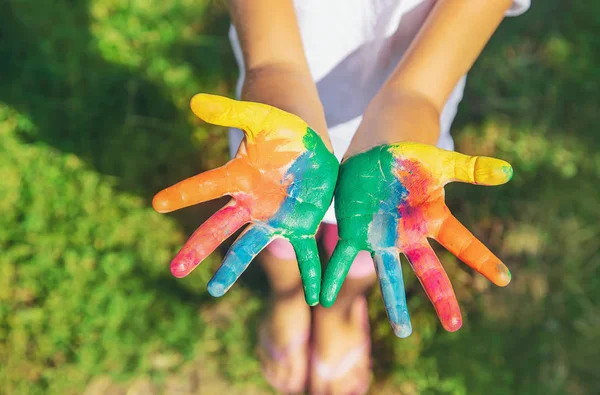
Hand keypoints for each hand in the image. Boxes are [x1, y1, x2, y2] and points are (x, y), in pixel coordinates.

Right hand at [153, 94, 337, 304]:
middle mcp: (250, 203)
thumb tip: (195, 101)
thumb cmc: (281, 127)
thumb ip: (231, 112)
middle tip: (175, 270)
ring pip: (250, 248)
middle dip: (198, 248)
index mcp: (240, 176)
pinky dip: (309, 275)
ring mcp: (273, 217)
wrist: (307, 142)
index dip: (184, 193)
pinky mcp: (299, 225)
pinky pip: (304, 254)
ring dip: (233, 270)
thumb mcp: (260, 116)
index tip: (157, 203)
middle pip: (220, 228)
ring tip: (213, 291)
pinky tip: (312, 297)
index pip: (206, 185)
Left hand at [320, 142, 512, 335]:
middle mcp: (409, 235)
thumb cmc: (410, 159)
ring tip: (403, 332)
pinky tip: (323, 298)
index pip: (462, 242)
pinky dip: (332, 277)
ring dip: (395, 303)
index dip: (482, 259)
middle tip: (455, 326)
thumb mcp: (440, 162)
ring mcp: (382, 237)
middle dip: (441, 297)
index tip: (505, 279)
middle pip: (429, 271)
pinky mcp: (354, 232)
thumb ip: (471, 169)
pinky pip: (342, 258)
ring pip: (389, 275)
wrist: (374, 153)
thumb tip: (510, 171)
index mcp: (432, 218)